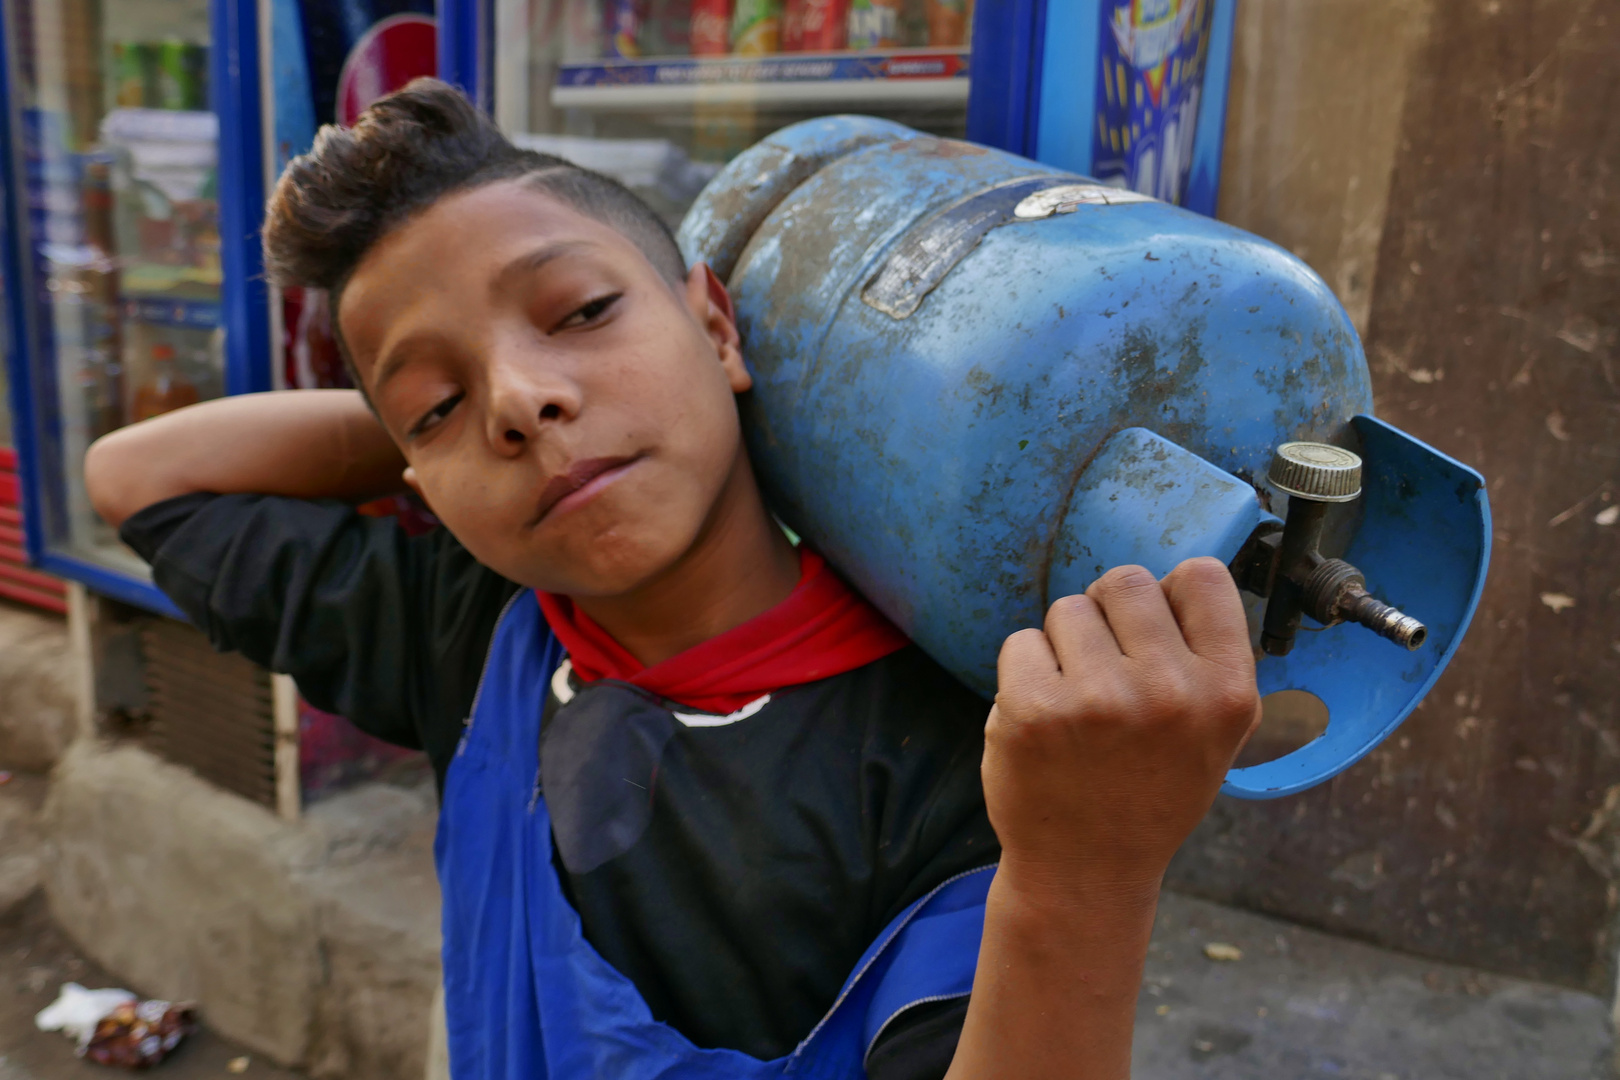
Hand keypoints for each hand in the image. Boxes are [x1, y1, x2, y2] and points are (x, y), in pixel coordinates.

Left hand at [983, 558, 1260, 901]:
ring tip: (1078, 706)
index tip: (1155, 632)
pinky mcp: (1031, 710)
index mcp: (1225, 692)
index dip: (1170, 596)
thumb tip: (1172, 580)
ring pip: (1067, 609)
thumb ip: (1203, 655)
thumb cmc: (1149, 791)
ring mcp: (1097, 700)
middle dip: (1109, 616)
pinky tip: (1043, 721)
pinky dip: (1025, 673)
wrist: (1086, 868)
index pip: (1201, 576)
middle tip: (1107, 671)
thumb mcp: (1214, 734)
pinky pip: (1021, 642)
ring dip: (1064, 646)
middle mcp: (1168, 692)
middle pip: (1125, 582)